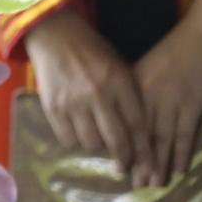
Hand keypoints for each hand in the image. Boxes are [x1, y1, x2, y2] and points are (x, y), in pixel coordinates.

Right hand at [25, 10, 150, 176]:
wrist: (53, 33)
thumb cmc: (92, 51)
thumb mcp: (119, 68)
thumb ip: (130, 98)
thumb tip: (139, 135)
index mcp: (119, 82)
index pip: (138, 125)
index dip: (145, 150)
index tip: (149, 165)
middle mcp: (97, 94)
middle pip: (117, 140)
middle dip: (125, 159)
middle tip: (126, 167)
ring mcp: (73, 102)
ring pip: (91, 143)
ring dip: (97, 146)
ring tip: (97, 140)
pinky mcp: (52, 106)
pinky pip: (67, 139)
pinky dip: (75, 141)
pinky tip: (79, 133)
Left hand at [132, 0, 201, 187]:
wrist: (201, 37)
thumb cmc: (169, 50)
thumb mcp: (140, 67)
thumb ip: (128, 91)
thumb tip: (117, 116)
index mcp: (130, 85)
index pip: (121, 121)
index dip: (119, 144)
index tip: (114, 164)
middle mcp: (147, 96)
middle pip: (140, 134)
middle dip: (137, 161)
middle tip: (132, 184)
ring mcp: (171, 101)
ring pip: (161, 139)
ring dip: (158, 163)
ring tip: (153, 184)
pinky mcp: (193, 105)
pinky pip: (186, 133)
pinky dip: (182, 153)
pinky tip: (180, 170)